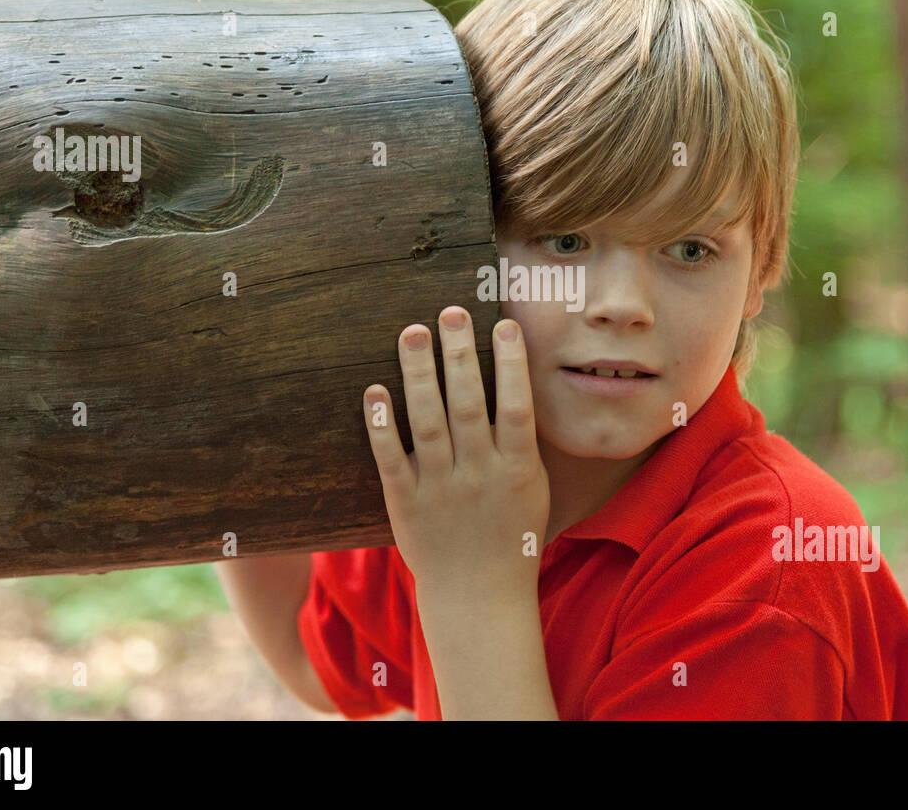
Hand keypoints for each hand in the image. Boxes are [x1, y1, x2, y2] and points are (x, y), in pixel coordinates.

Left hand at [362, 306, 549, 606]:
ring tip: (411, 331)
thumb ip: (522, 440)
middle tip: (450, 312)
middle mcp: (479, 474)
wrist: (479, 594)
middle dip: (459, 354)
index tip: (503, 325)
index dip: (510, 365)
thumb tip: (515, 382)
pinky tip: (375, 388)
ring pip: (427, 421)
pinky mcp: (405, 501)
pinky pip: (390, 457)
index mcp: (516, 469)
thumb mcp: (533, 487)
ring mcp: (439, 487)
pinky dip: (381, 423)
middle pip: (468, 404)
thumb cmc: (511, 534)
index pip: (516, 407)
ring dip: (418, 373)